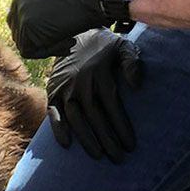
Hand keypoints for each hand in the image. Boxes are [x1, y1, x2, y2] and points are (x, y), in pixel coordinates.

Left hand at [8, 0, 114, 59]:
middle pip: (18, 29)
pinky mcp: (27, 27)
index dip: (39, 29)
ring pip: (24, 42)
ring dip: (46, 46)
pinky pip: (29, 51)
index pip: (21, 16)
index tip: (61, 31)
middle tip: (65, 39)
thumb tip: (42, 26)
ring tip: (70, 40)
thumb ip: (46, 7)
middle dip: (39, 39)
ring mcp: (21, 12)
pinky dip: (49, 52)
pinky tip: (69, 42)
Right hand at [45, 29, 144, 161]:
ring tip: (98, 156)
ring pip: (76, 117)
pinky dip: (58, 127)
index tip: (131, 146)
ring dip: (86, 138)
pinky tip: (66, 145)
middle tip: (118, 158)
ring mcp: (65, 87)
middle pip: (95, 116)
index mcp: (100, 74)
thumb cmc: (104, 45)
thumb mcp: (123, 45)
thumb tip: (137, 86)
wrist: (73, 31)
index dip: (122, 127)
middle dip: (107, 139)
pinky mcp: (52, 90)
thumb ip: (132, 62)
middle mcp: (81, 82)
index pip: (112, 106)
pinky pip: (53, 112)